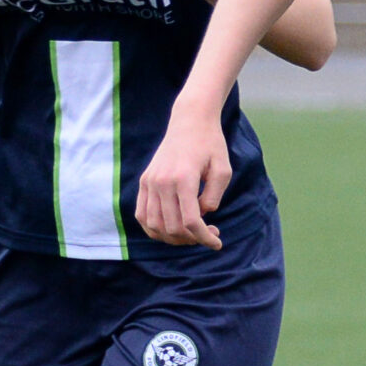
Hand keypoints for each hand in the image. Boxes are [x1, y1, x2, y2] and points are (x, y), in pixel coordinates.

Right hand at [135, 112, 229, 248]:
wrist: (189, 121)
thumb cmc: (211, 144)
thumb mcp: (223, 170)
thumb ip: (213, 197)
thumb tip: (201, 216)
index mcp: (183, 178)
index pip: (190, 221)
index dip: (204, 238)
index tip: (218, 244)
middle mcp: (161, 181)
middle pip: (172, 227)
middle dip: (193, 239)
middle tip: (210, 233)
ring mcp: (149, 182)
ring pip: (154, 225)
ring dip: (173, 237)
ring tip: (192, 233)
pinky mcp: (144, 181)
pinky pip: (142, 214)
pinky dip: (154, 228)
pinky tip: (172, 229)